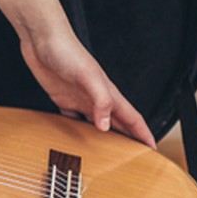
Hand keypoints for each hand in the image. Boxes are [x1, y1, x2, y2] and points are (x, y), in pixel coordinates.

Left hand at [0, 0, 156, 148]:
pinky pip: (74, 119)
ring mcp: (81, 98)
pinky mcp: (63, 98)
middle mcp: (97, 97)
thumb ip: (100, 100)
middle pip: (119, 123)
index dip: (144, 133)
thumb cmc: (67, 51)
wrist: (43, 40)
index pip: (132, 117)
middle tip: (137, 158)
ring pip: (98, 123)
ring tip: (109, 154)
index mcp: (108, 92)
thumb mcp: (87, 76)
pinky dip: (78, 131)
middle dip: (130, 140)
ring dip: (106, 138)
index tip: (153, 148)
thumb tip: (107, 126)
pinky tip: (77, 139)